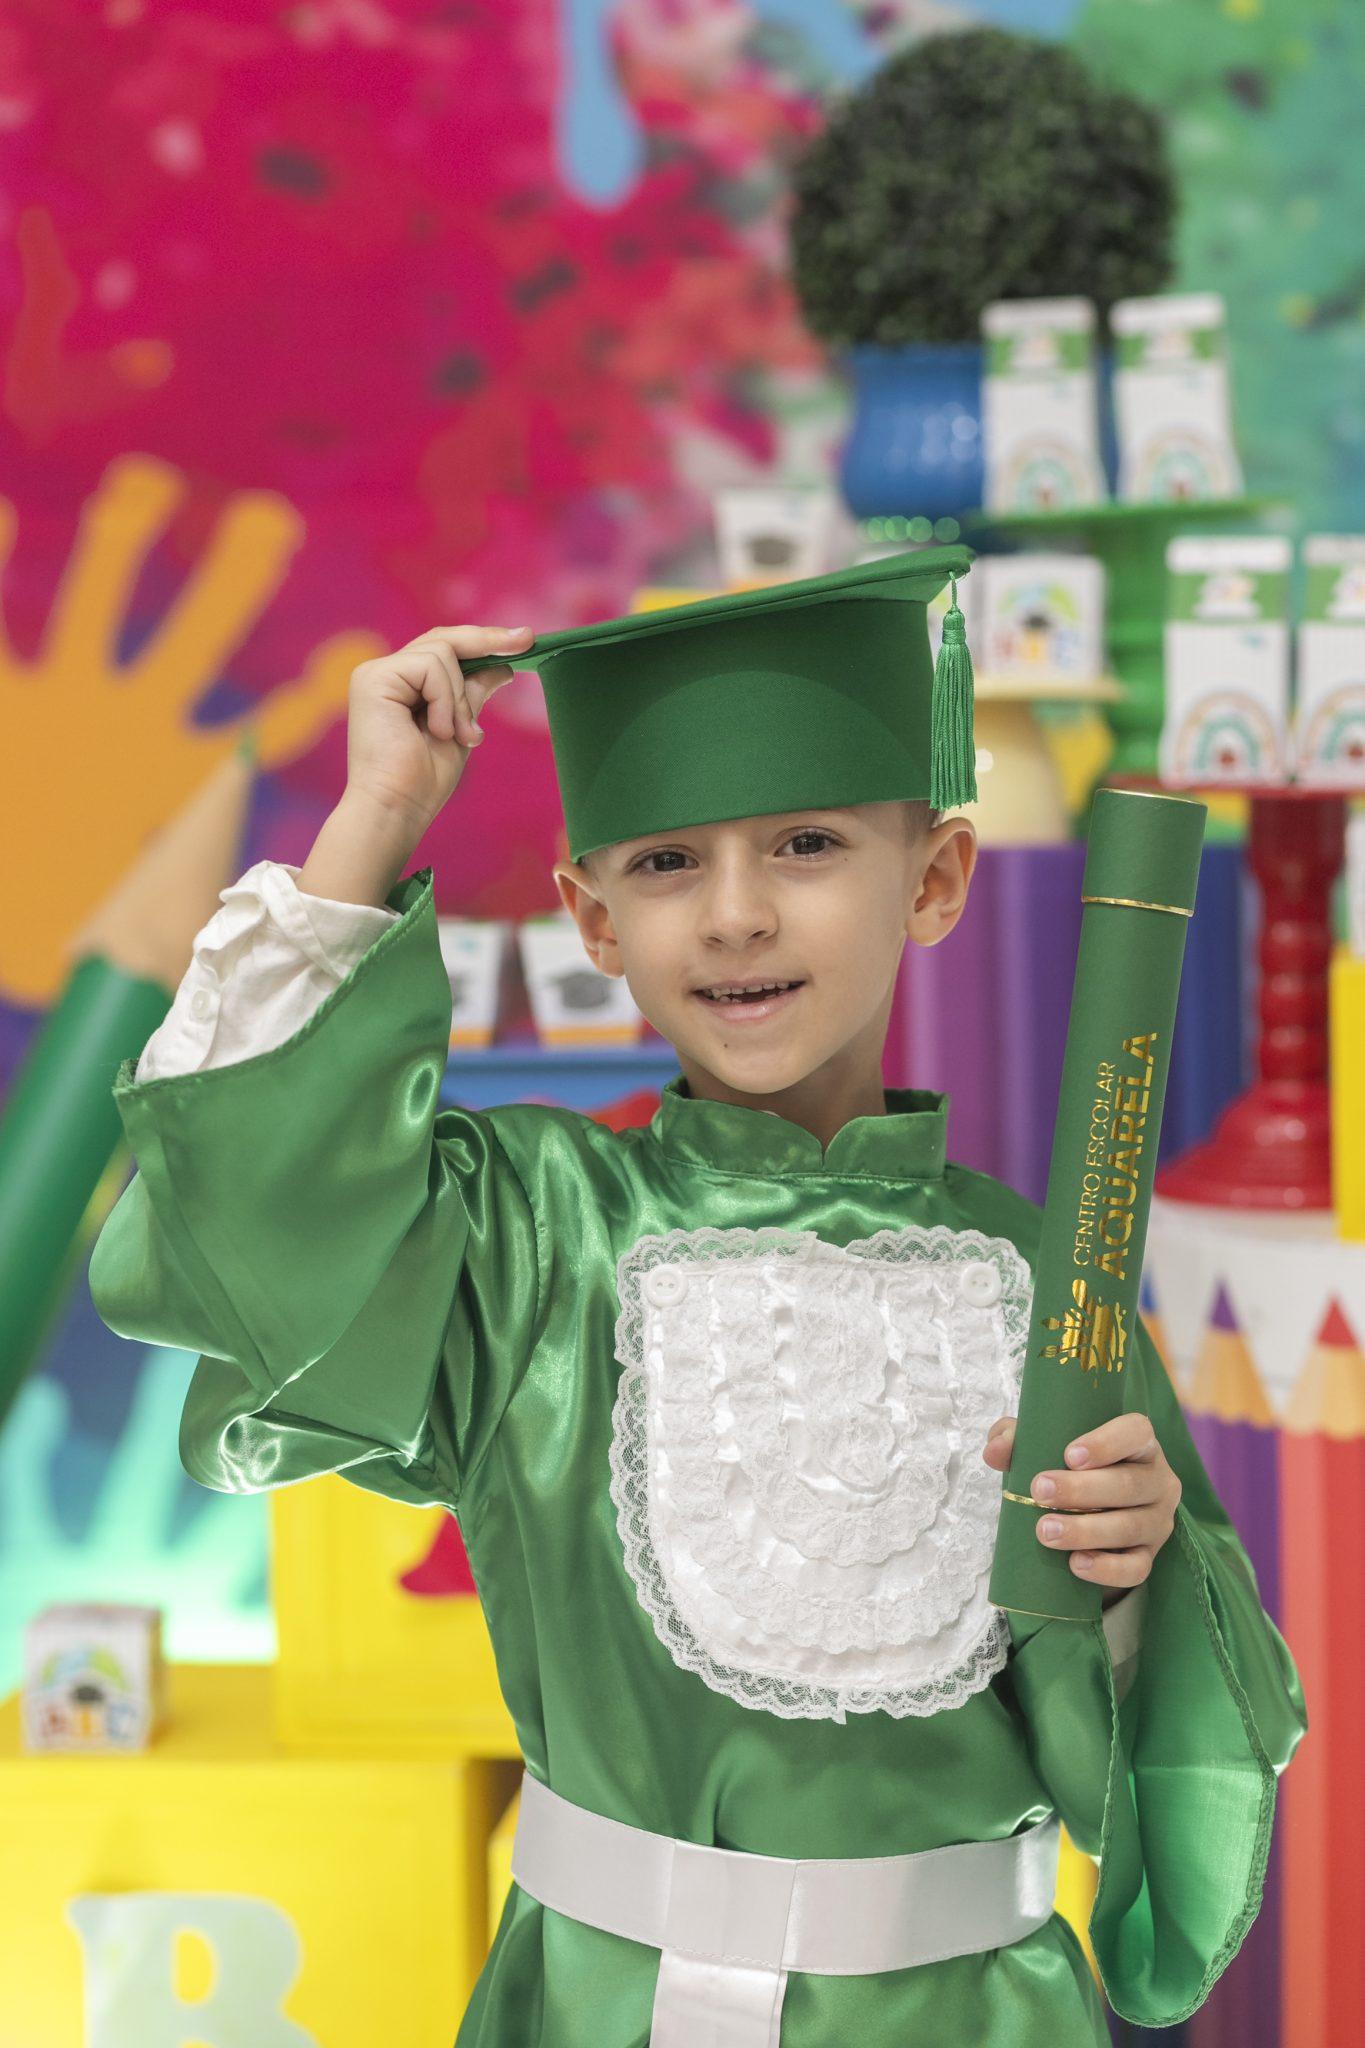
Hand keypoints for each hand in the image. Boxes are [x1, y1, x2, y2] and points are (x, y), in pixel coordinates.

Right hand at [345, 623, 533, 834]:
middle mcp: (385, 673)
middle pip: (444, 639)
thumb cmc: (422, 782)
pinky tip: (436, 730)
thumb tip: (503, 665)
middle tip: (527, 641)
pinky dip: (444, 700)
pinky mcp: (373, 678)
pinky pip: (430, 667)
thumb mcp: (460, 729)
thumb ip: (472, 695)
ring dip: (459, 699)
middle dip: (488, 642)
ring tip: (453, 735)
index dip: (484, 641)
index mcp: (402, 685)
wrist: (397, 809)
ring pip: (442, 652)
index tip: (526, 640)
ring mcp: (376, 673)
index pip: (445, 649)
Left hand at [983, 1412, 1180, 1600]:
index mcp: (1138, 1444)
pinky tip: (1076, 1564)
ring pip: (1130, 1527)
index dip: (1107, 1442)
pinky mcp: (1148, 1556)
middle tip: (1040, 1492)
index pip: (1136, 1432)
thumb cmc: (1068, 1470)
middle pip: (1129, 1484)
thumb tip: (996, 1451)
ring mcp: (1157, 1521)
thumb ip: (1017, 1438)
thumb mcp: (1044, 1446)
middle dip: (1082, 1490)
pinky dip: (1106, 1568)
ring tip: (1046, 1532)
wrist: (1088, 1517)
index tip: (1070, 1455)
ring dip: (1086, 1530)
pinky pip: (1136, 1567)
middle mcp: (1157, 1480)